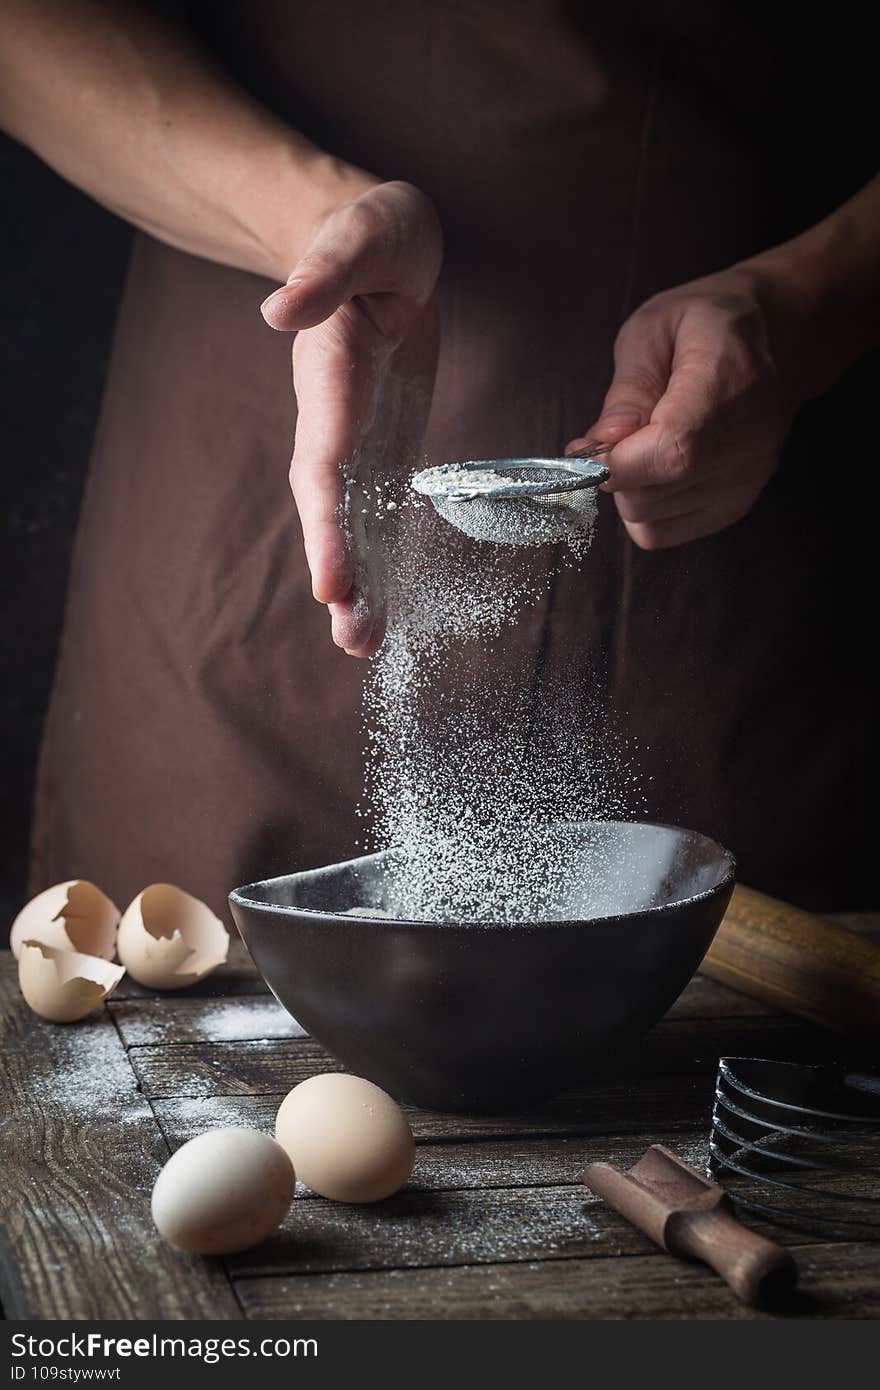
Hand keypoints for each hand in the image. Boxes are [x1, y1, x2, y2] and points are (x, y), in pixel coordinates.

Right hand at [261, 180, 441, 654]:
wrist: (381, 246)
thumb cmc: (372, 232)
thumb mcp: (357, 235)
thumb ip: (322, 272)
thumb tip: (279, 309)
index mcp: (330, 380)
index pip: (324, 463)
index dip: (325, 524)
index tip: (331, 581)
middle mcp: (334, 423)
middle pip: (331, 511)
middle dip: (339, 573)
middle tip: (353, 637)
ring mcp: (357, 440)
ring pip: (352, 523)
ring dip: (359, 583)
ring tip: (363, 645)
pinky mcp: (382, 446)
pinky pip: (380, 510)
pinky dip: (382, 558)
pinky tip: (384, 607)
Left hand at [568, 266, 804, 548]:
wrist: (777, 338)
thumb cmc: (709, 325)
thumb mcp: (654, 329)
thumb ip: (627, 390)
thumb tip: (601, 444)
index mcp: (730, 387)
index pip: (671, 452)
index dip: (615, 463)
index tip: (583, 448)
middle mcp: (748, 444)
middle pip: (651, 496)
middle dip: (613, 471)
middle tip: (617, 434)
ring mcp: (746, 481)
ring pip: (650, 521)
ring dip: (628, 489)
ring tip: (642, 446)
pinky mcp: (736, 506)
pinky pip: (665, 532)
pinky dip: (644, 509)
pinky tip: (653, 471)